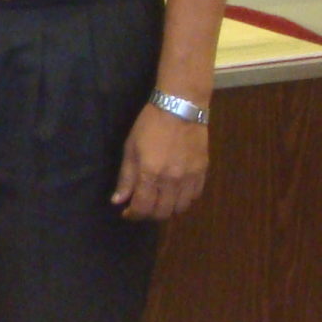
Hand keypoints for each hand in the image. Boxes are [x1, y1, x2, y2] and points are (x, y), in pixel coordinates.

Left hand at [113, 104, 209, 221]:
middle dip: (149, 214)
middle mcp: (171, 180)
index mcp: (150, 174)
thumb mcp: (130, 148)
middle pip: (162, 213)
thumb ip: (125, 177)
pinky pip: (195, 196)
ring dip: (168, 208)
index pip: (142, 208)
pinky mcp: (203, 171)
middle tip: (143, 206)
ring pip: (180, 208)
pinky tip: (176, 191)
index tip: (128, 212)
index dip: (133, 215)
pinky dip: (184, 199)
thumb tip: (118, 200)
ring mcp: (190, 177)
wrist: (180, 107)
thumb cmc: (150, 125)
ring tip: (160, 199)